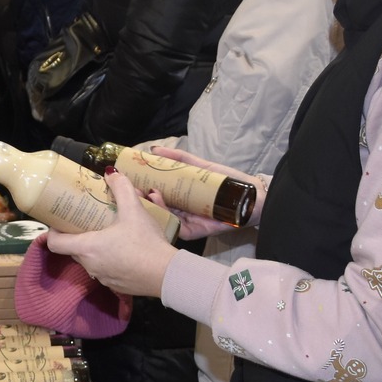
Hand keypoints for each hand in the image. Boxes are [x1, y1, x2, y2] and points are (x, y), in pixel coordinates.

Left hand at [41, 173, 179, 297]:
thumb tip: (111, 172)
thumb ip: (121, 188)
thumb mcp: (133, 210)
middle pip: (73, 250)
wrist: (167, 274)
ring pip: (91, 260)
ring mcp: (103, 278)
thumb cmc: (145, 242)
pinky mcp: (116, 286)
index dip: (54, 231)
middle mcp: (90, 266)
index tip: (61, 221)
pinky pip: (106, 270)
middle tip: (88, 220)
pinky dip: (110, 259)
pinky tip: (125, 250)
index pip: (55, 243)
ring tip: (109, 232)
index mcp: (87, 248)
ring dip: (95, 247)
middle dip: (78, 235)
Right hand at [143, 144, 265, 238]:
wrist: (251, 196)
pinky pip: (176, 228)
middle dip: (142, 199)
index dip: (142, 189)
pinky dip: (166, 218)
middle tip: (131, 189)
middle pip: (156, 208)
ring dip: (151, 207)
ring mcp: (187, 222)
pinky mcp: (195, 232)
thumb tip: (154, 149)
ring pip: (163, 218)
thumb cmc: (228, 182)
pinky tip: (161, 204)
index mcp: (180, 198)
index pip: (156, 195)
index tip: (130, 180)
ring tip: (143, 194)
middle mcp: (181, 212)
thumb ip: (179, 158)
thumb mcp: (200, 166)